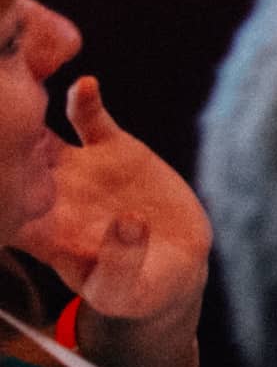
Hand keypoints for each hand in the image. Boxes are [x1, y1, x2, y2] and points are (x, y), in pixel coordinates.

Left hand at [10, 78, 210, 329]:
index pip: (1, 199)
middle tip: (1, 103)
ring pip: (36, 127)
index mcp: (38, 229)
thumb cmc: (136, 290)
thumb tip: (129, 223)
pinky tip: (86, 85)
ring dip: (26, 101)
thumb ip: (120, 261)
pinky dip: (84, 99)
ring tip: (25, 76)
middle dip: (0, 131)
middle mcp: (48, 192)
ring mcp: (77, 167)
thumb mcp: (122, 290)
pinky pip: (90, 118)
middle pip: (6, 155)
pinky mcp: (113, 150)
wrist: (170, 267)